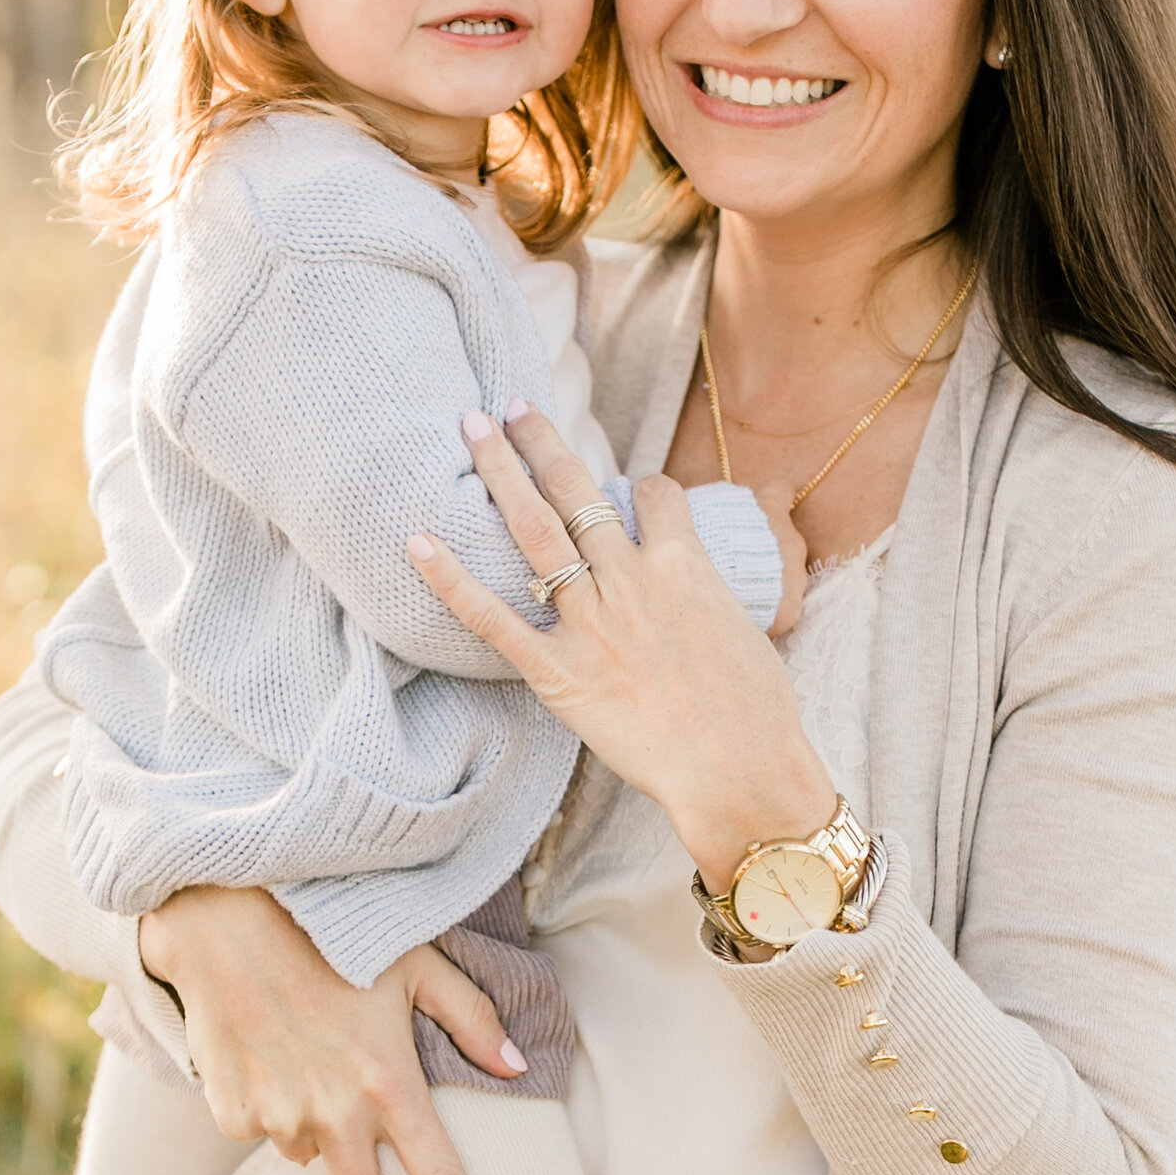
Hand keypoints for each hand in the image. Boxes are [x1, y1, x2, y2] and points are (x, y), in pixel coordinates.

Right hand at [137, 884, 517, 1174]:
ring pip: (309, 1164)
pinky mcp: (231, 1112)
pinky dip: (272, 1109)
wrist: (223, 915)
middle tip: (369, 1165)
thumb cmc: (331, 931)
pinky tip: (271, 1053)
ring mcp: (278, 1119)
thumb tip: (516, 1066)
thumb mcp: (416, 960)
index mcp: (391, 1085)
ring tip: (312, 1063)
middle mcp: (335, 1115)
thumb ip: (472, 1018)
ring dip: (317, 1137)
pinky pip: (262, 1133)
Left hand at [413, 405, 838, 888]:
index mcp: (686, 565)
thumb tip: (701, 592)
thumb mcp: (750, 631)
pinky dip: (451, 581)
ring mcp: (591, 623)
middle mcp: (631, 580)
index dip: (638, 486)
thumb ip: (711, 598)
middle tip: (507, 404)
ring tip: (472, 429)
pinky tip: (416, 543)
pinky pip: (494, 619)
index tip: (623, 488)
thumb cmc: (759, 713)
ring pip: (535, 529)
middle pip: (578, 489)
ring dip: (501, 472)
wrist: (740, 770)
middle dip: (540, 439)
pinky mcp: (558, 673)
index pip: (654, 494)